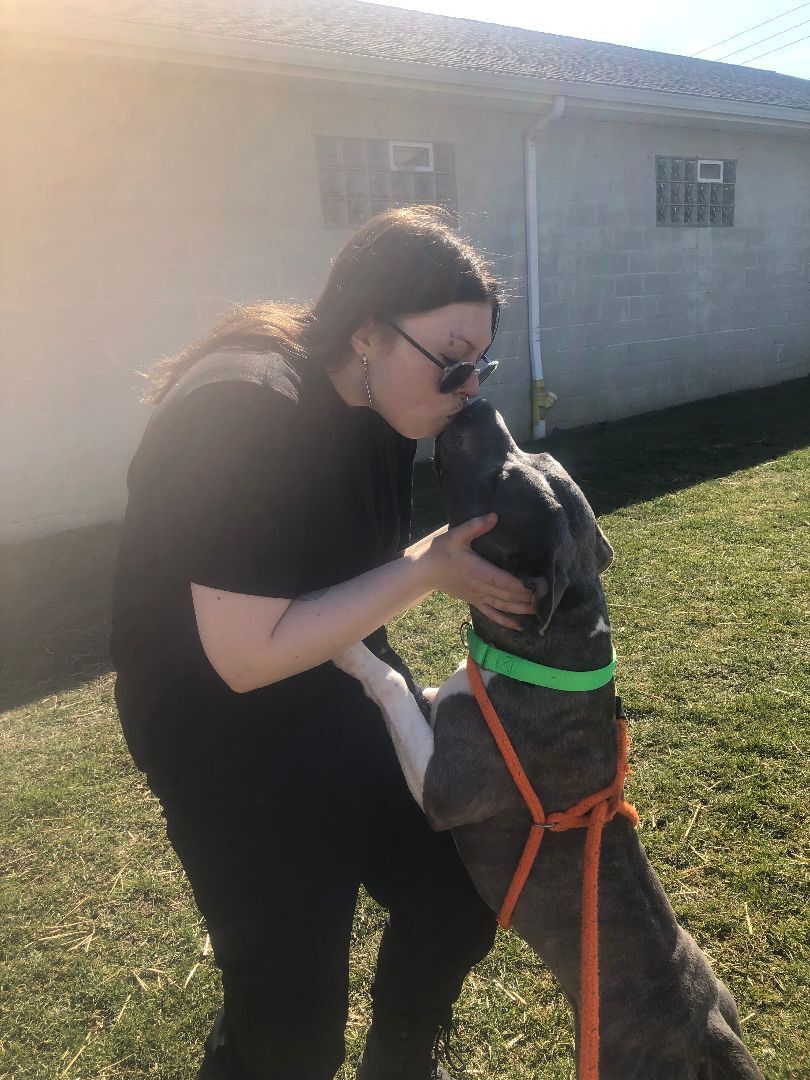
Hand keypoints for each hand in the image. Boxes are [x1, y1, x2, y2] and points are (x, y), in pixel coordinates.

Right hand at [416, 513, 537, 629]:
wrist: (423, 572)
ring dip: (523, 610)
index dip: (526, 586)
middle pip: (510, 596)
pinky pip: (492, 614)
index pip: (508, 582)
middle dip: (530, 598)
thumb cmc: (440, 552)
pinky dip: (506, 621)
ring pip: (504, 607)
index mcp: (479, 571)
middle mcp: (481, 587)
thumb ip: (475, 526)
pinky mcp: (474, 601)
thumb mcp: (455, 535)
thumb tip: (495, 516)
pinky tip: (519, 628)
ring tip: (542, 612)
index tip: (544, 585)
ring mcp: (478, 597)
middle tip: (550, 598)